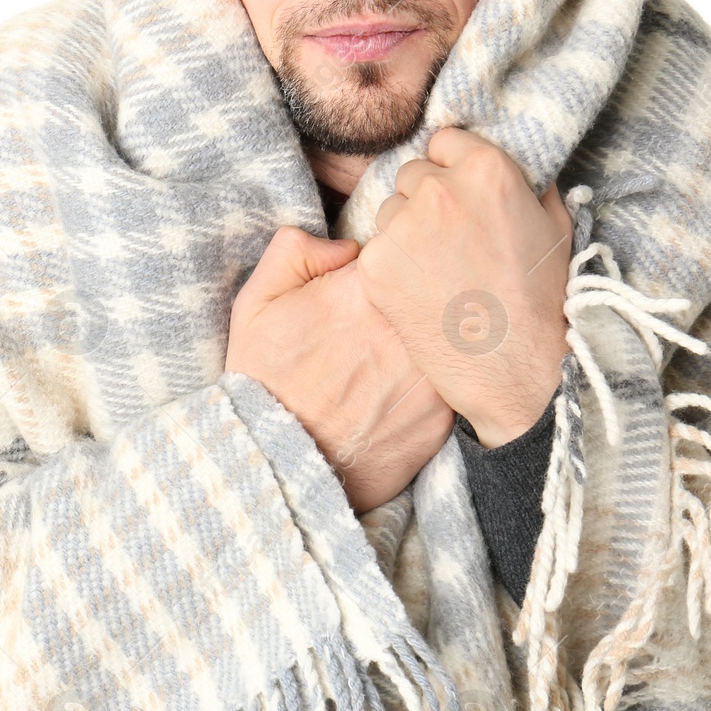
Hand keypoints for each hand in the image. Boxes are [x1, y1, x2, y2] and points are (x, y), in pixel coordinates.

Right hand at [225, 226, 454, 512]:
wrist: (279, 466)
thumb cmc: (263, 381)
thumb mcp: (256, 301)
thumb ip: (296, 250)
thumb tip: (347, 244)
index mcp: (365, 288)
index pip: (401, 249)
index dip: (388, 265)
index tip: (373, 284)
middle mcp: (406, 326)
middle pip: (432, 288)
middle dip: (414, 298)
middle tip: (378, 325)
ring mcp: (431, 372)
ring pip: (448, 334)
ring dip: (430, 338)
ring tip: (388, 359)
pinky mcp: (444, 414)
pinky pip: (453, 379)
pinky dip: (436, 380)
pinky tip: (400, 390)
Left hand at [356, 127, 573, 447]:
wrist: (516, 370)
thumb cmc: (543, 301)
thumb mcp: (554, 227)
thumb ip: (529, 184)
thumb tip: (514, 163)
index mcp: (486, 168)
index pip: (443, 142)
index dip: (452, 169)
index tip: (461, 199)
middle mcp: (439, 188)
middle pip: (411, 174)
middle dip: (426, 200)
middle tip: (450, 244)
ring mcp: (403, 225)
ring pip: (389, 211)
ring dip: (406, 233)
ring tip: (438, 274)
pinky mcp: (377, 263)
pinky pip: (375, 250)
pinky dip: (391, 269)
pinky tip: (420, 295)